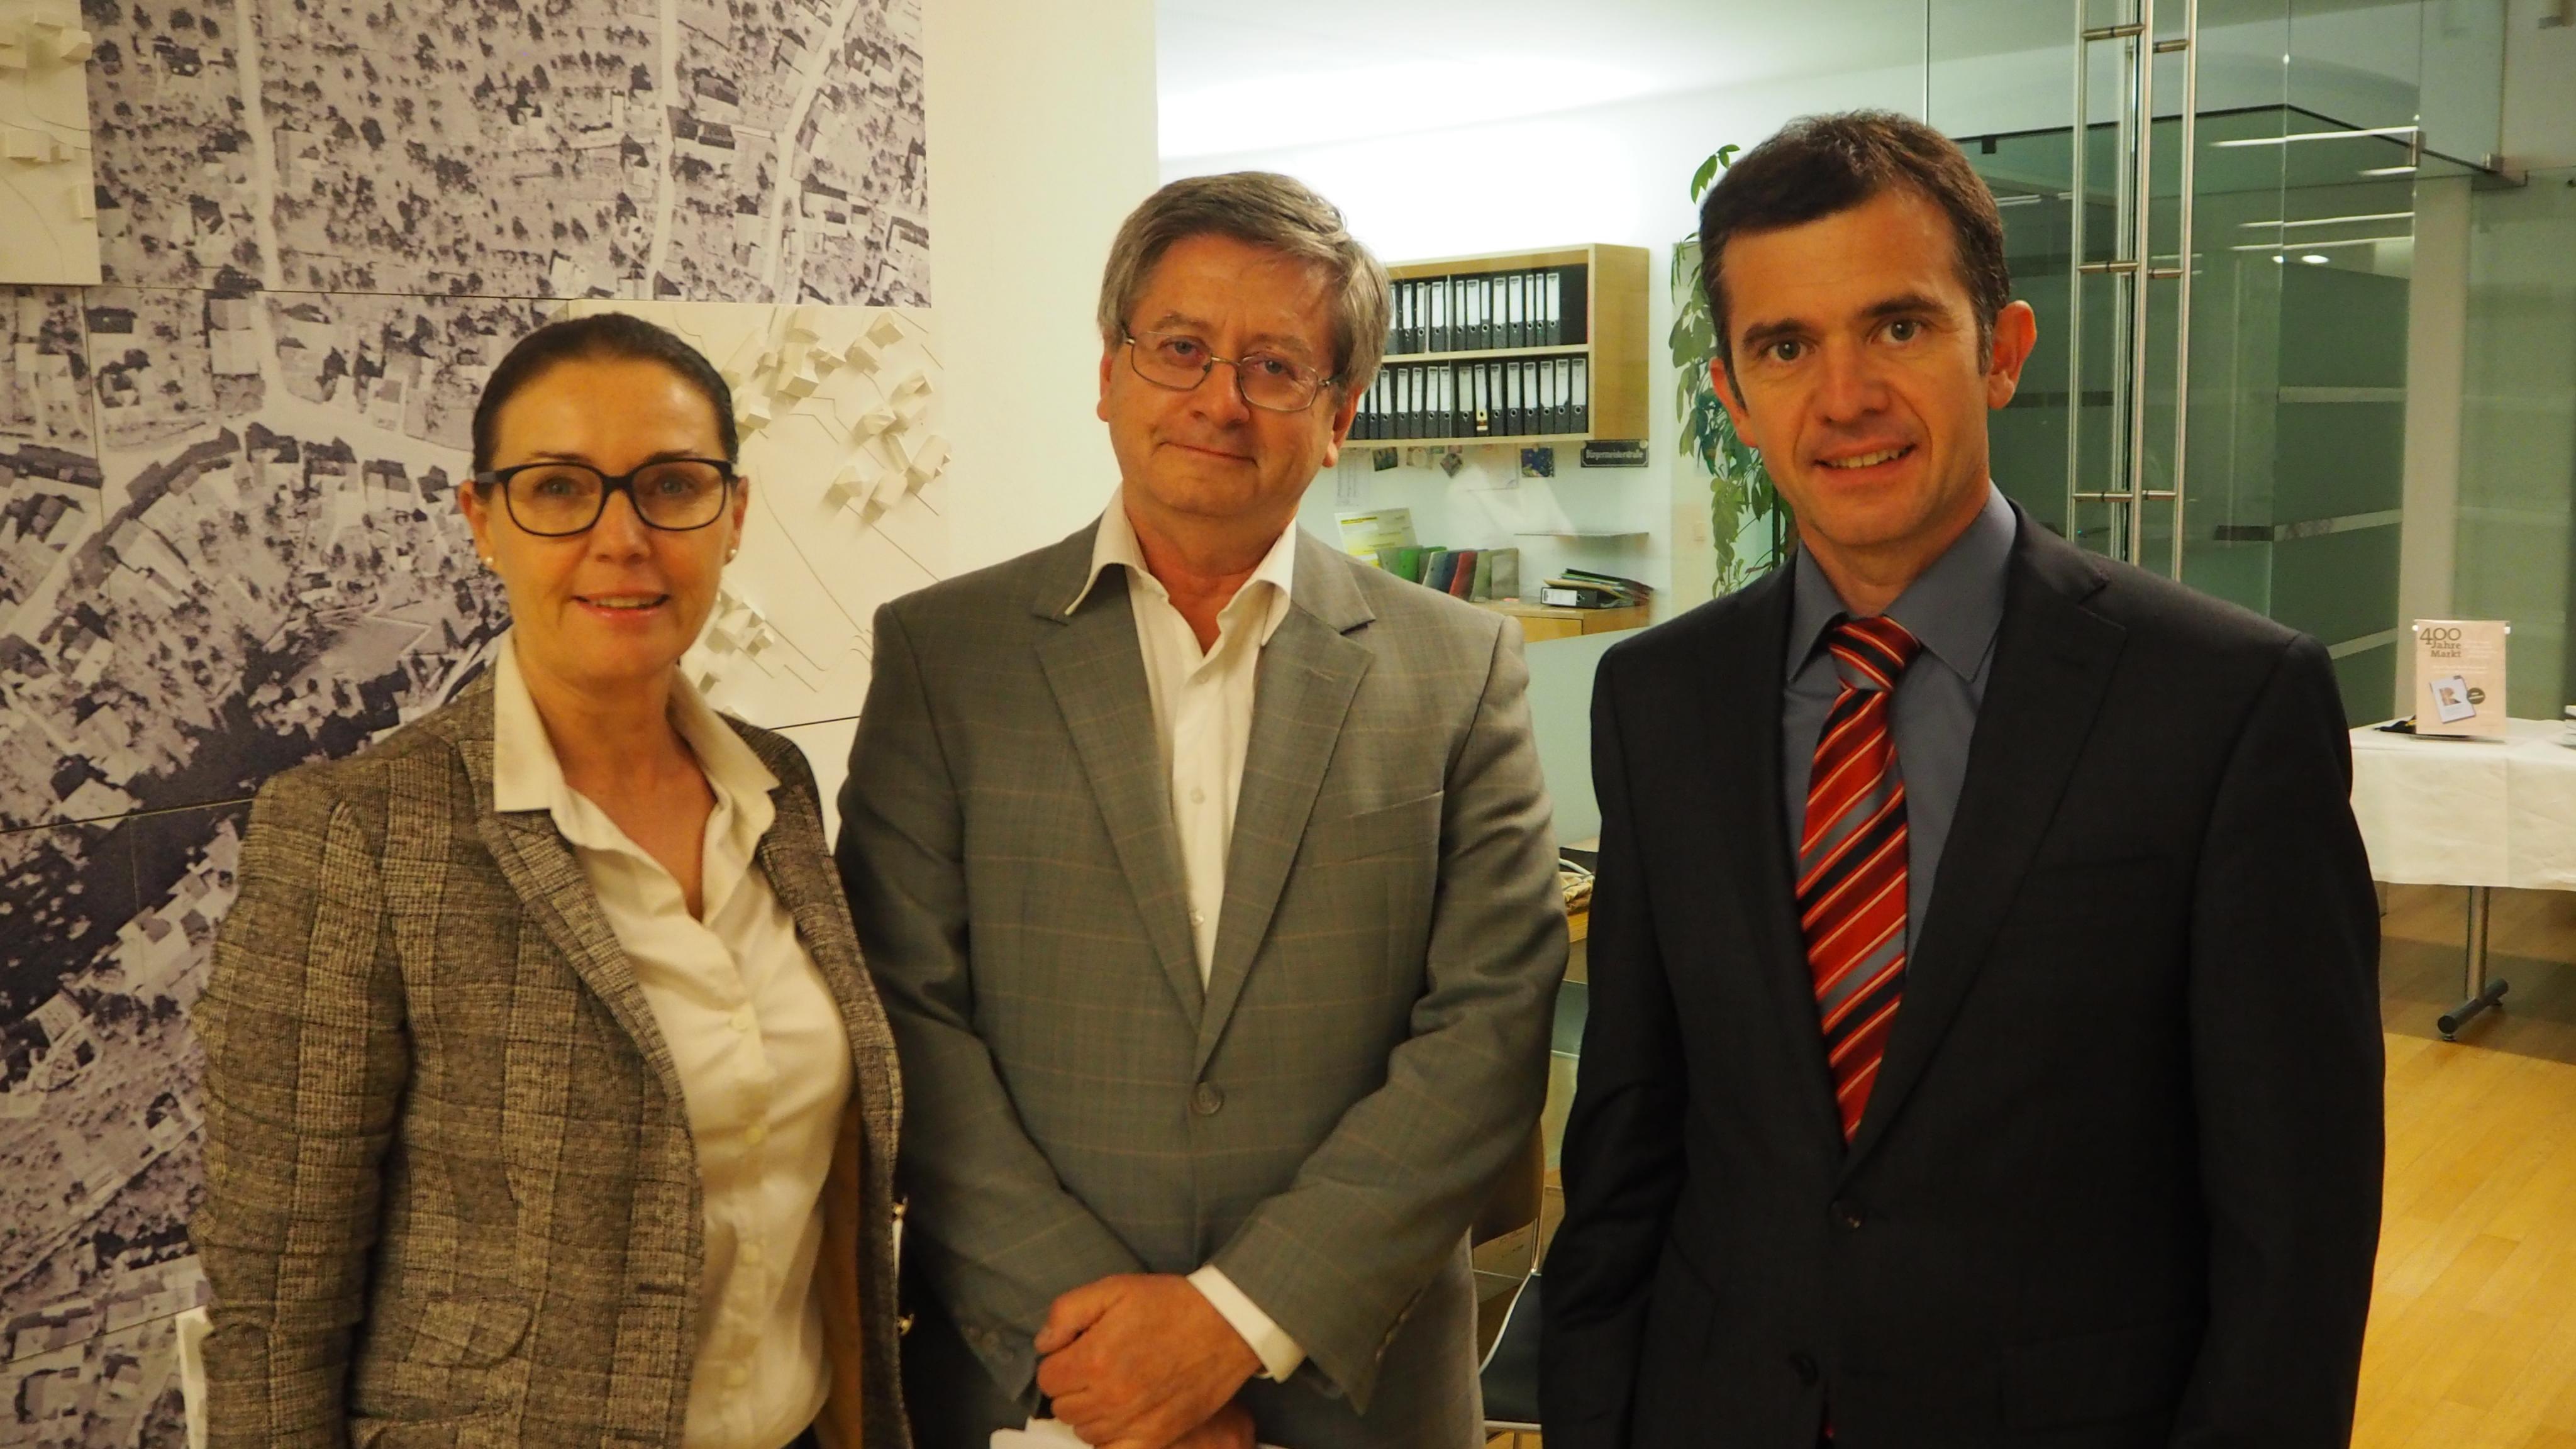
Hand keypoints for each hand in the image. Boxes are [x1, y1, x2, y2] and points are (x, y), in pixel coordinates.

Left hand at [1033, 1273, 1261, 1448]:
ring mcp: (1133, 1422)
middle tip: (1097, 1366)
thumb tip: (1043, 1344)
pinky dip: (1111, 1439)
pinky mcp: (1156, 1437)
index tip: (1078, 1350)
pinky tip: (1120, 1417)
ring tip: (1112, 1387)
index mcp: (1094, 1359)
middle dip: (1072, 1386)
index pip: (1047, 1378)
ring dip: (1090, 1412)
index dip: (1059, 1362)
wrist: (1226, 1324)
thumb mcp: (1114, 1289)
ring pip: (1085, 1432)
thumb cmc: (1170, 1304)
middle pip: (1063, 1408)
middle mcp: (1109, 1397)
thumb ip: (1067, 1312)